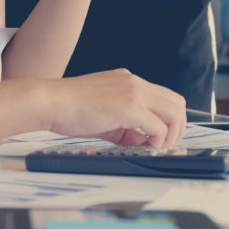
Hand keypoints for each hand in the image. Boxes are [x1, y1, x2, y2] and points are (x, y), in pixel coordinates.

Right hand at [44, 69, 186, 148]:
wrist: (50, 102)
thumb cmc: (68, 108)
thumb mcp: (104, 115)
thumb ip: (125, 126)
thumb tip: (140, 141)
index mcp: (128, 80)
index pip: (162, 97)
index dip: (166, 120)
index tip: (157, 138)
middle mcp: (134, 82)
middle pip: (176, 102)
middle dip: (177, 127)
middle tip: (165, 145)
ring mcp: (133, 92)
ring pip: (174, 112)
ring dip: (170, 134)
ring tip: (155, 148)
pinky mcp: (129, 106)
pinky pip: (157, 126)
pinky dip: (156, 140)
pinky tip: (142, 147)